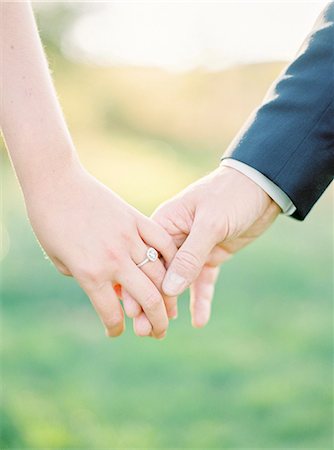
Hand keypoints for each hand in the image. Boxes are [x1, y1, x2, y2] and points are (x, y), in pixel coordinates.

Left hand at [25, 163, 176, 338]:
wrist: (57, 185)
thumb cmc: (50, 223)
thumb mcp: (61, 261)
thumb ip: (86, 279)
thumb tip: (110, 289)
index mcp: (90, 274)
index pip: (111, 313)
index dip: (115, 328)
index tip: (117, 331)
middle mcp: (114, 260)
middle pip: (148, 299)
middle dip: (158, 322)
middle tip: (160, 332)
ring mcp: (128, 238)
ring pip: (160, 273)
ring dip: (169, 296)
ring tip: (170, 306)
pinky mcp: (136, 219)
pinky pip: (162, 241)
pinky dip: (171, 257)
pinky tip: (173, 269)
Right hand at [147, 166, 279, 329]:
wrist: (263, 187)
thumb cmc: (231, 195)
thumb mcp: (210, 223)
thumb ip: (190, 256)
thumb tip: (168, 289)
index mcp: (166, 223)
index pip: (146, 258)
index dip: (138, 285)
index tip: (131, 311)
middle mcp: (174, 238)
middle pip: (158, 274)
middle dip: (150, 301)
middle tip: (143, 330)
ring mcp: (193, 249)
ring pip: (177, 282)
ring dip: (170, 305)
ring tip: (160, 332)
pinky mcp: (211, 257)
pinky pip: (202, 282)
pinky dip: (200, 300)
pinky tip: (199, 321)